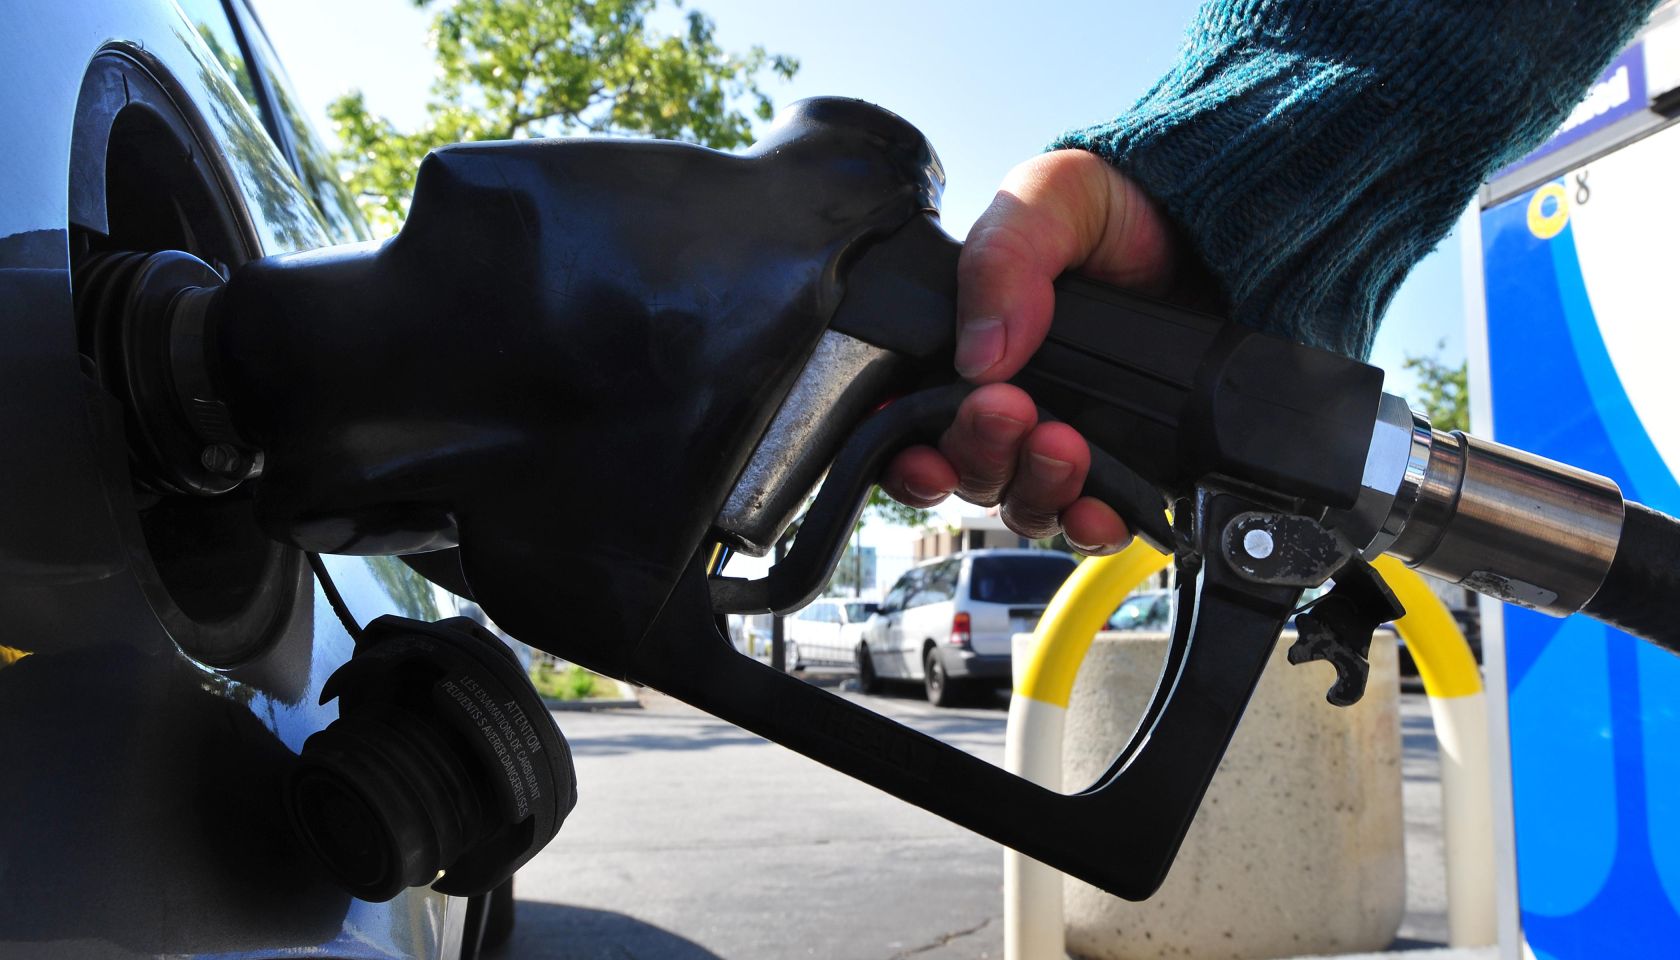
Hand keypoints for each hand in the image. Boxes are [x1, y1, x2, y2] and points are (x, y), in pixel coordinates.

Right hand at [878, 149, 1177, 553]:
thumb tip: (979, 356)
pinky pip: (1096, 523)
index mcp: (965, 349)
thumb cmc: (1116, 206)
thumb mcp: (1048, 199)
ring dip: (1035, 487)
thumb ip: (1003, 261)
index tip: (922, 454)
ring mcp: (1067, 441)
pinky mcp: (1127, 465)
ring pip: (1024, 503)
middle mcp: (1009, 406)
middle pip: (969, 472)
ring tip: (1064, 444)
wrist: (1213, 221)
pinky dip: (1091, 528)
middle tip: (1008, 410)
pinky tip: (1100, 509)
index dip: (906, 455)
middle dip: (980, 452)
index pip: (911, 426)